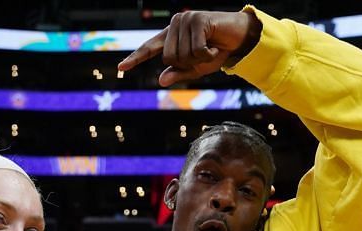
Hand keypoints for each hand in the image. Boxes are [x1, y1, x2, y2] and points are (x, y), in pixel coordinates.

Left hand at [118, 10, 260, 86]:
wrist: (240, 37)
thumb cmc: (217, 51)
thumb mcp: (196, 68)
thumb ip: (178, 74)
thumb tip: (160, 80)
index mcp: (170, 36)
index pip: (149, 48)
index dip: (135, 58)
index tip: (121, 68)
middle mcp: (174, 25)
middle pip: (169, 58)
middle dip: (187, 63)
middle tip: (203, 54)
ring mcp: (184, 19)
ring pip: (181, 55)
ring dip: (199, 58)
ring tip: (209, 48)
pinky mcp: (196, 19)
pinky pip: (195, 50)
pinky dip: (207, 54)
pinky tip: (214, 46)